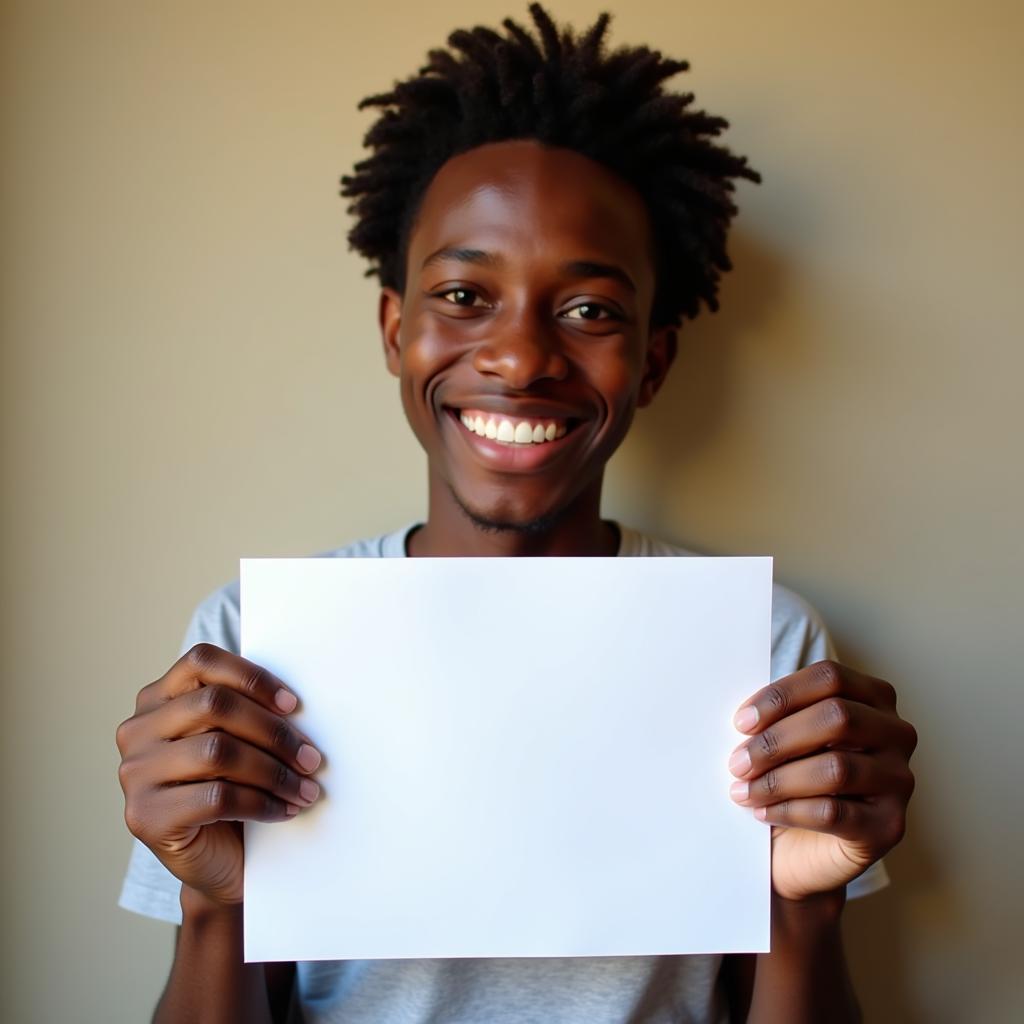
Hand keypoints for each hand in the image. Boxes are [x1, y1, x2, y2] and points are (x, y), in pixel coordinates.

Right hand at [116, 644, 322, 905]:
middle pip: (214, 705)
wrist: (218, 861)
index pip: (202, 661)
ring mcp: (134, 775)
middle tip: (312, 758)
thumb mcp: (237, 739)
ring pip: (218, 752)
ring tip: (305, 787)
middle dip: (273, 731)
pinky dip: (262, 803)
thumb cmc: (234, 788)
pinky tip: (285, 810)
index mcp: (157, 699)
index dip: (252, 677)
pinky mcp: (144, 817)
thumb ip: (245, 710)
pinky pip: (217, 798)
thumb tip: (294, 701)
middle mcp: (137, 731)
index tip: (293, 704)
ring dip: (275, 772)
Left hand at [728, 660, 916, 901]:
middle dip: (777, 740)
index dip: (782, 696)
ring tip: (743, 790)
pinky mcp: (890, 826)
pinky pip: (834, 813)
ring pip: (836, 768)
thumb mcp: (789, 738)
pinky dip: (789, 810)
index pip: (830, 678)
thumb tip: (747, 717)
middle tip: (737, 762)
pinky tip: (762, 812)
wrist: (805, 849)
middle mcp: (897, 734)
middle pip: (837, 718)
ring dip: (778, 780)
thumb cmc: (796, 778)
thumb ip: (779, 717)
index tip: (742, 722)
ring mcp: (899, 780)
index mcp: (875, 698)